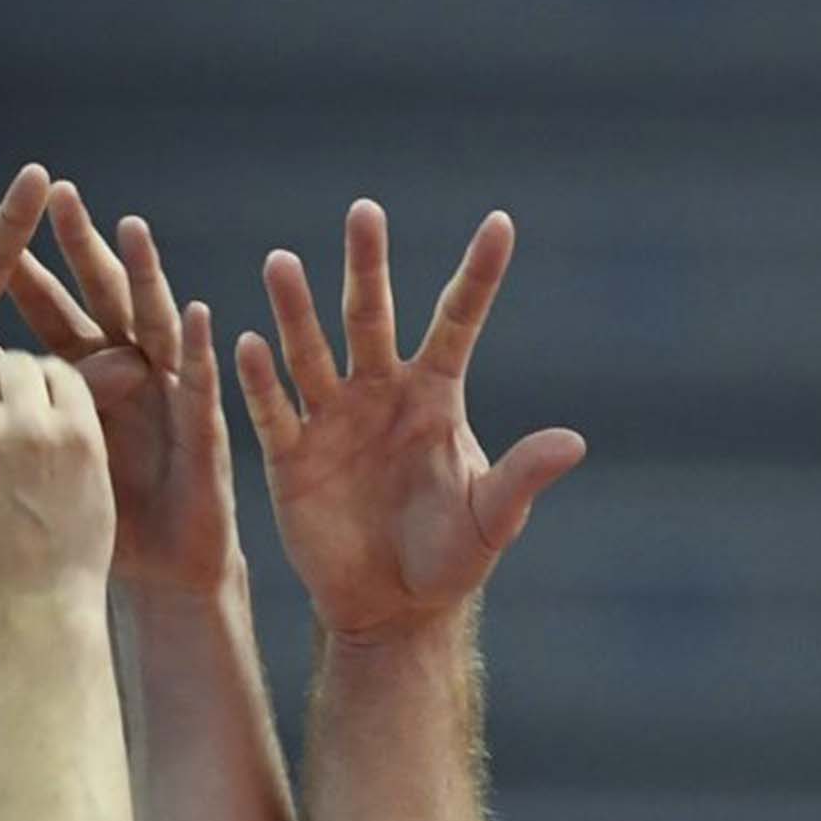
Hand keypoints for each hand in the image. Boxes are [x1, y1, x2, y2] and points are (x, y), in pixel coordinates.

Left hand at [6, 183, 234, 596]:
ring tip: (130, 230)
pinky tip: (200, 314)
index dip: (17, 266)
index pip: (44, 307)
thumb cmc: (82, 531)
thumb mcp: (25, 463)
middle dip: (78, 246)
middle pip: (99, 296)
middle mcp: (126, 373)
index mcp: (78, 378)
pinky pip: (201, 386)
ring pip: (154, 324)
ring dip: (146, 276)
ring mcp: (166, 396)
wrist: (156, 576)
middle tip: (55, 191)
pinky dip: (201, 349)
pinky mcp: (201, 431)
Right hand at [238, 203, 583, 644]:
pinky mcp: (291, 457)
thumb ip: (523, 476)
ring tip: (280, 261)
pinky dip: (259, 380)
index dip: (479, 275)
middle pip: (372, 317)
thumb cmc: (450, 559)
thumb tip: (574, 443)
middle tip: (364, 211)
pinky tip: (246, 343)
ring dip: (296, 308)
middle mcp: (380, 393)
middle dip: (367, 265)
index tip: (501, 223)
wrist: (391, 609)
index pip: (458, 322)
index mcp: (435, 397)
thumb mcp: (490, 519)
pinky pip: (272, 410)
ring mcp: (332, 420)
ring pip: (311, 352)